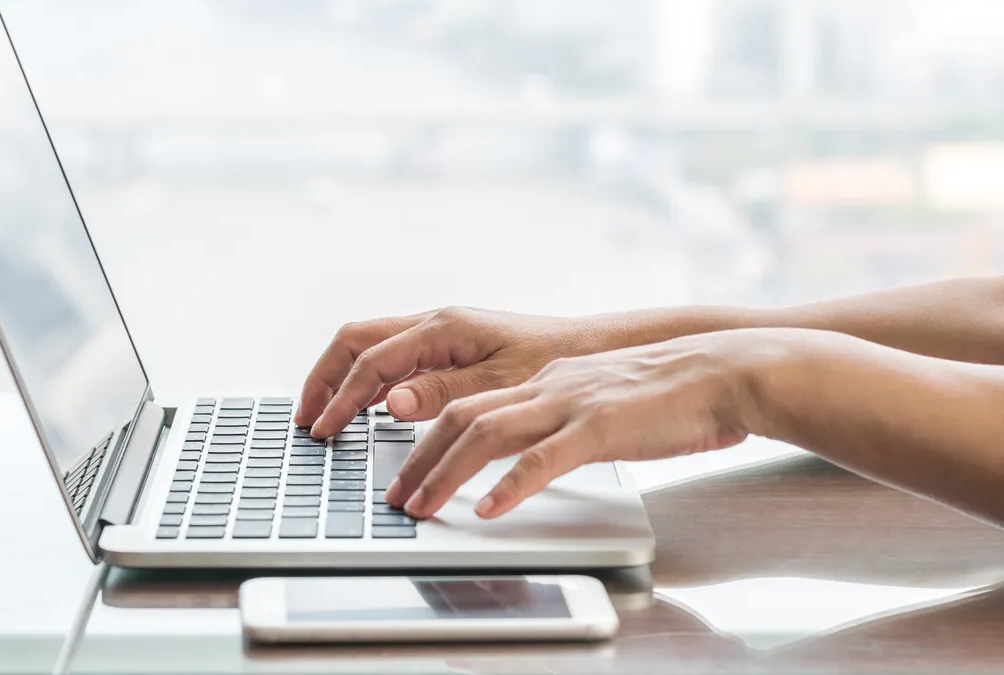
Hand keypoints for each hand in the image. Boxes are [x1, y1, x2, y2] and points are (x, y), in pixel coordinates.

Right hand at [296, 307, 637, 437]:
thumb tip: (392, 402)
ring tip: (324, 414)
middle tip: (306, 417)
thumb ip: (443, 393)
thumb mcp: (499, 383)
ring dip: (342, 378)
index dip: (341, 397)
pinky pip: (393, 358)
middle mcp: (434, 324)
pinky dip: (369, 382)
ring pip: (370, 346)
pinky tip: (367, 410)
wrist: (588, 350)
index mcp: (441, 328)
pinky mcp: (447, 348)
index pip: (371, 361)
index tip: (322, 429)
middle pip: (356, 341)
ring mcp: (438, 334)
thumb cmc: (551, 362)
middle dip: (324, 378)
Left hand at [386, 329, 789, 518]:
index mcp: (545, 379)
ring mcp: (572, 402)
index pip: (469, 403)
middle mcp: (548, 385)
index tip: (405, 470)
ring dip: (445, 472)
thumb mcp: (598, 400)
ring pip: (487, 432)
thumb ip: (559, 419)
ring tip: (421, 506)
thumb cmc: (668, 394)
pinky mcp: (602, 425)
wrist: (723, 372)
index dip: (426, 436)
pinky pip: (544, 457)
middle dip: (419, 458)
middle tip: (397, 497)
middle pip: (461, 415)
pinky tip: (488, 510)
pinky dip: (510, 486)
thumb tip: (527, 451)